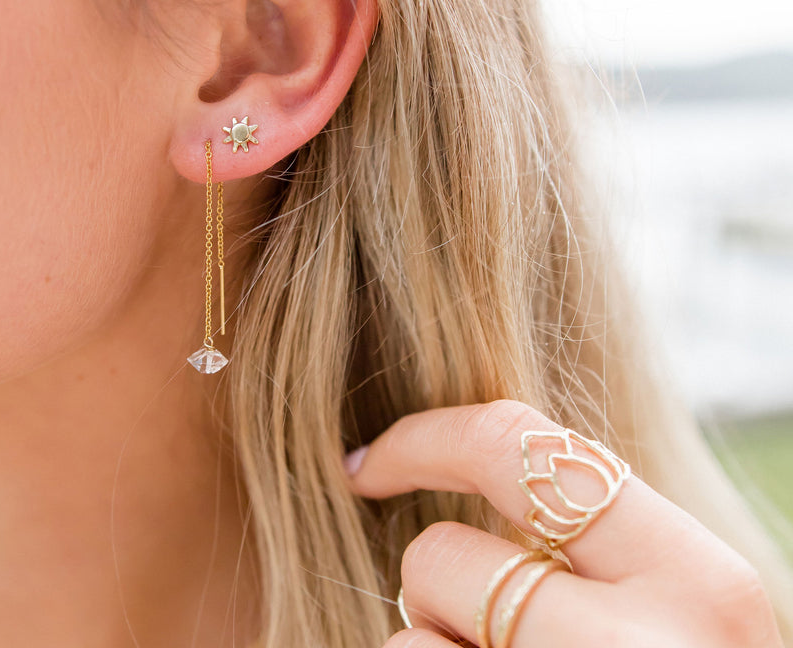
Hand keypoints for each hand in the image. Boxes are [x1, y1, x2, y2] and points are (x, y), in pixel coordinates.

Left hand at [344, 400, 782, 647]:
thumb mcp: (675, 618)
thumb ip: (596, 547)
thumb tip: (459, 458)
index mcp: (700, 583)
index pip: (517, 441)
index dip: (421, 439)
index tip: (365, 463)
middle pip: (439, 558)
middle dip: (434, 587)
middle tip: (479, 629)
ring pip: (410, 644)